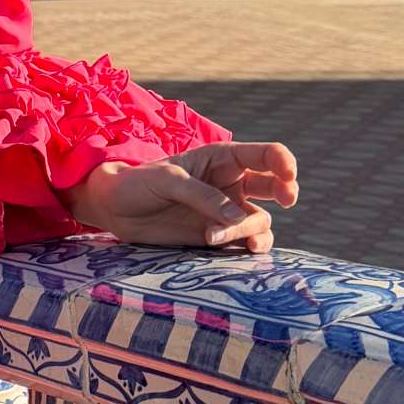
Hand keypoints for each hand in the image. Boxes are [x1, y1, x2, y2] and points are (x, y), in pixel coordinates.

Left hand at [66, 141, 297, 253]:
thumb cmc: (139, 183)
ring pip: (260, 221)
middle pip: (274, 186)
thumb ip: (203, 196)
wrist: (115, 210)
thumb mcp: (168, 181)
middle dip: (286, 191)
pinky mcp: (218, 237)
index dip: (284, 162)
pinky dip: (247, 247)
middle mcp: (231, 184)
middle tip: (287, 200)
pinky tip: (234, 249)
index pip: (266, 155)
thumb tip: (236, 217)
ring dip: (249, 229)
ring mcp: (227, 212)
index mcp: (223, 158)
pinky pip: (246, 243)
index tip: (288, 176)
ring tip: (215, 236)